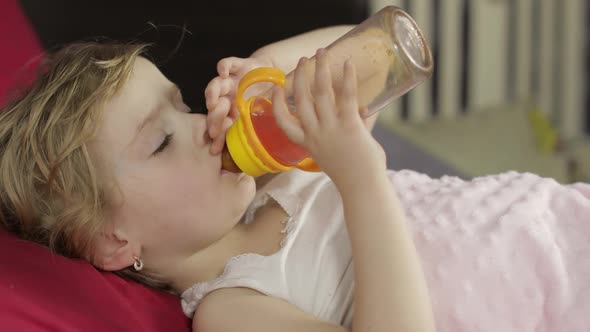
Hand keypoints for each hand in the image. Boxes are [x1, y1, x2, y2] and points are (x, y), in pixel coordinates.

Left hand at [205, 55, 272, 153]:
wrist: (275, 76)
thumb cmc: (272, 102)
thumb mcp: (270, 121)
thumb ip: (266, 135)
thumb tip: (273, 162)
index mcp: (234, 113)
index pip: (222, 126)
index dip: (218, 137)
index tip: (216, 147)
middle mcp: (228, 98)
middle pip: (215, 108)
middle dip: (213, 118)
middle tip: (214, 129)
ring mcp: (231, 82)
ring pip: (215, 86)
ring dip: (212, 94)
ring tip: (213, 101)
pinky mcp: (236, 65)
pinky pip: (226, 64)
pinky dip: (223, 67)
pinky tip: (223, 72)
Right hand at [272, 48, 385, 188]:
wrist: (363, 187)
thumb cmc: (354, 174)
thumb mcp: (341, 152)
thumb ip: (349, 128)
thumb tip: (364, 109)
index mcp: (308, 143)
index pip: (284, 123)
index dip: (277, 104)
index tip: (275, 90)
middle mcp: (315, 134)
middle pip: (301, 100)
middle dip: (300, 77)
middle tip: (303, 60)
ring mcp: (331, 129)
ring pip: (320, 93)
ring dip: (320, 69)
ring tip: (322, 53)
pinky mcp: (349, 126)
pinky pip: (346, 96)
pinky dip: (347, 78)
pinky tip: (348, 63)